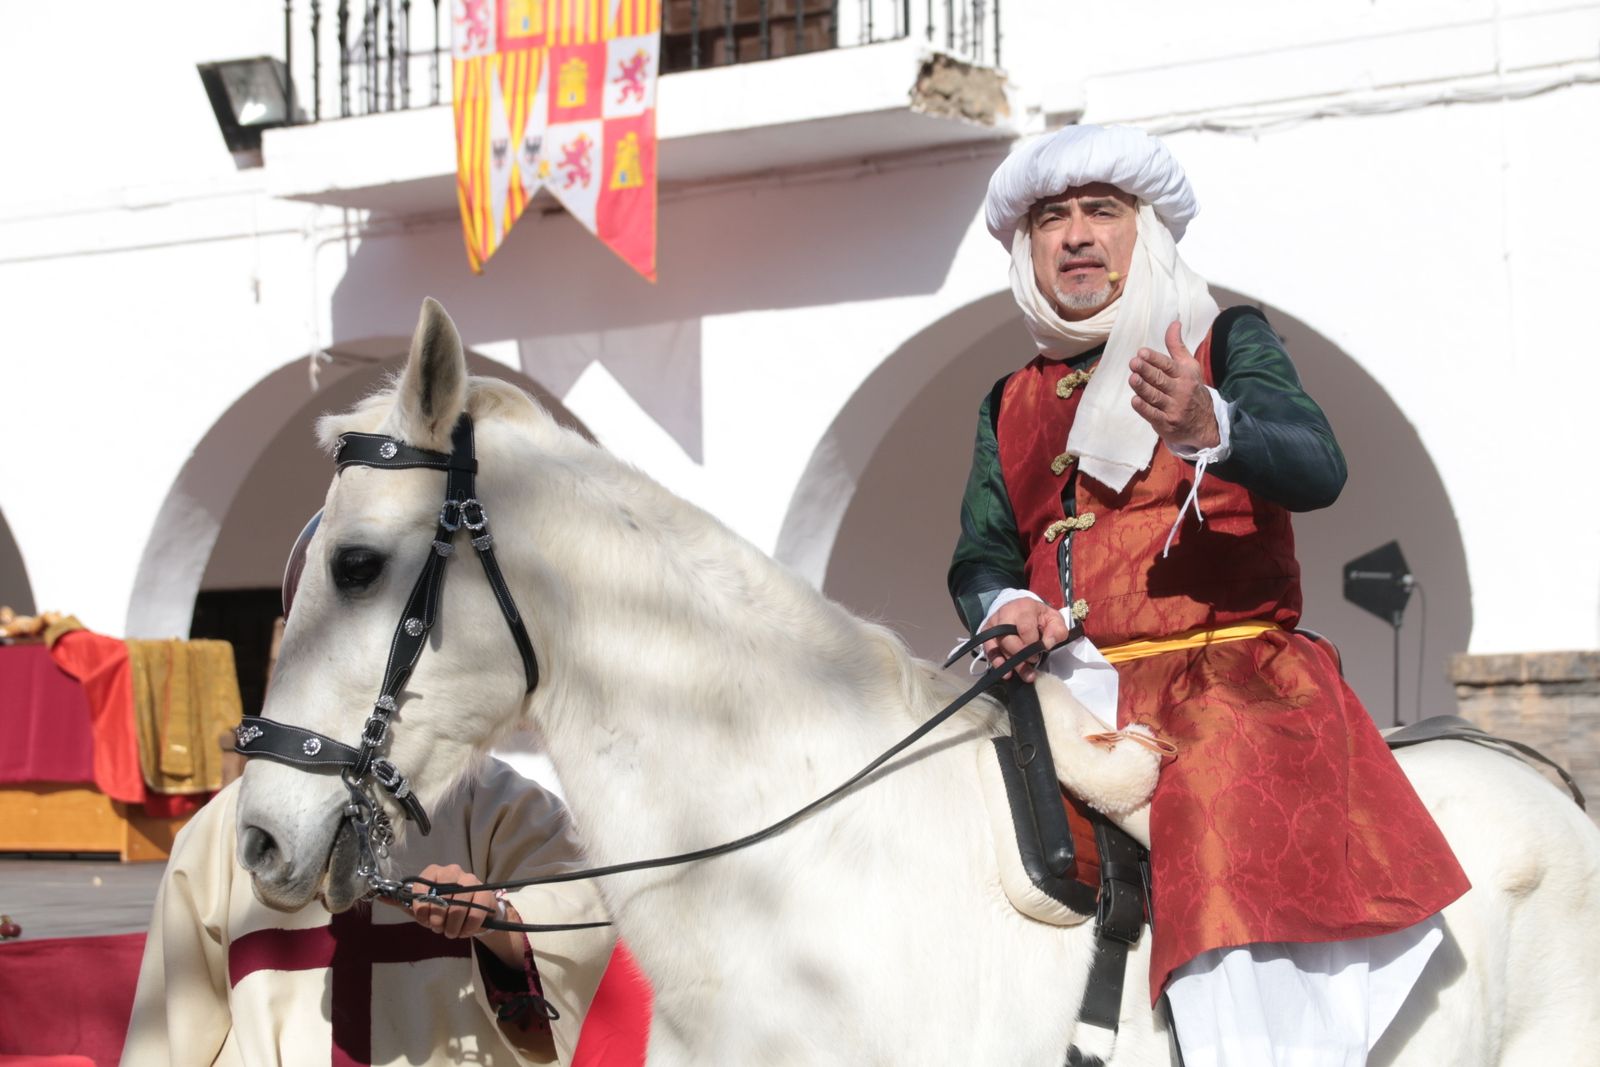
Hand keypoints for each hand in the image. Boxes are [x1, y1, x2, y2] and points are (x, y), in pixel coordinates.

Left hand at [398, 862, 497, 938]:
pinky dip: (468, 927)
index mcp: (435, 872)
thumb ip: (403, 901)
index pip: (422, 887)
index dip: (421, 908)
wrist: (472, 912)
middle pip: (441, 896)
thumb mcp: (422, 906)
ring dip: (452, 926)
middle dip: (438, 918)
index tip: (424, 921)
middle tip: (438, 929)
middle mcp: (453, 871)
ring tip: (451, 932)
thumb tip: (379, 897)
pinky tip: (464, 931)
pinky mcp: (485, 893)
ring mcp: (471, 880)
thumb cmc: (443, 908)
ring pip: (458, 907)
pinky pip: (475, 913)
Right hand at [981, 598, 1068, 682]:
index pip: (1025, 628)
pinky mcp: (986, 633)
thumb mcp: (1054, 619)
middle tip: (1033, 662)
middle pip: (1008, 639)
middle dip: (1021, 656)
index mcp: (1023, 608)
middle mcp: (1005, 614)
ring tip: (1025, 674)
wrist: (1022, 610)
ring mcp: (993, 624)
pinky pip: (988, 650)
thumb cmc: (1039, 617)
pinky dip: (997, 663)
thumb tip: (1047, 644)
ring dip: (1011, 664)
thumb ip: (1057, 630)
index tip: (1039, 654)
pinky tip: (1007, 673)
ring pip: (997, 647)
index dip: (1032, 645)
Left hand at [1129, 320, 1218, 450]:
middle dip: (1146, 371)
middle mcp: (1180, 391)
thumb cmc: (1191, 390)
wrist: (1205, 424)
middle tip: (1134, 363)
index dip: (1154, 359)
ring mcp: (1173, 408)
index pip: (1168, 365)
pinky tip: (1135, 400)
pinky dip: (1144, 408)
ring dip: (1143, 388)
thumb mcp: (1189, 367)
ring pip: (1155, 396)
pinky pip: (1154, 415)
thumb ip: (1177, 346)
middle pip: (1160, 379)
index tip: (1142, 352)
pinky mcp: (1166, 423)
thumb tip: (1174, 323)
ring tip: (1133, 378)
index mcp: (1184, 375)